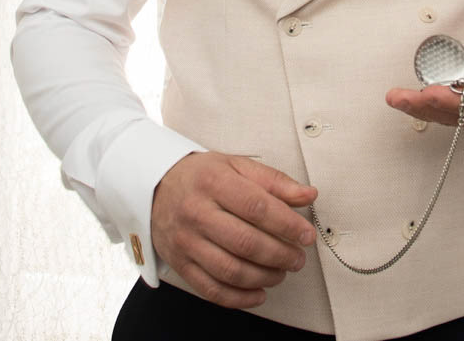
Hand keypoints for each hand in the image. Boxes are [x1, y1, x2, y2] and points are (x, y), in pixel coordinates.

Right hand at [149, 152, 318, 308]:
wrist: (155, 187)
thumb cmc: (201, 177)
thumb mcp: (236, 166)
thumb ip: (274, 181)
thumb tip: (307, 195)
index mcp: (213, 182)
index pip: (257, 207)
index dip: (287, 225)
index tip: (306, 235)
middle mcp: (196, 212)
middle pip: (245, 242)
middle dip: (280, 255)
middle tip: (298, 257)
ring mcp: (186, 241)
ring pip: (230, 270)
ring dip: (264, 277)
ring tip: (281, 272)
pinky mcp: (180, 264)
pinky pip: (211, 289)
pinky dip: (239, 298)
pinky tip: (258, 292)